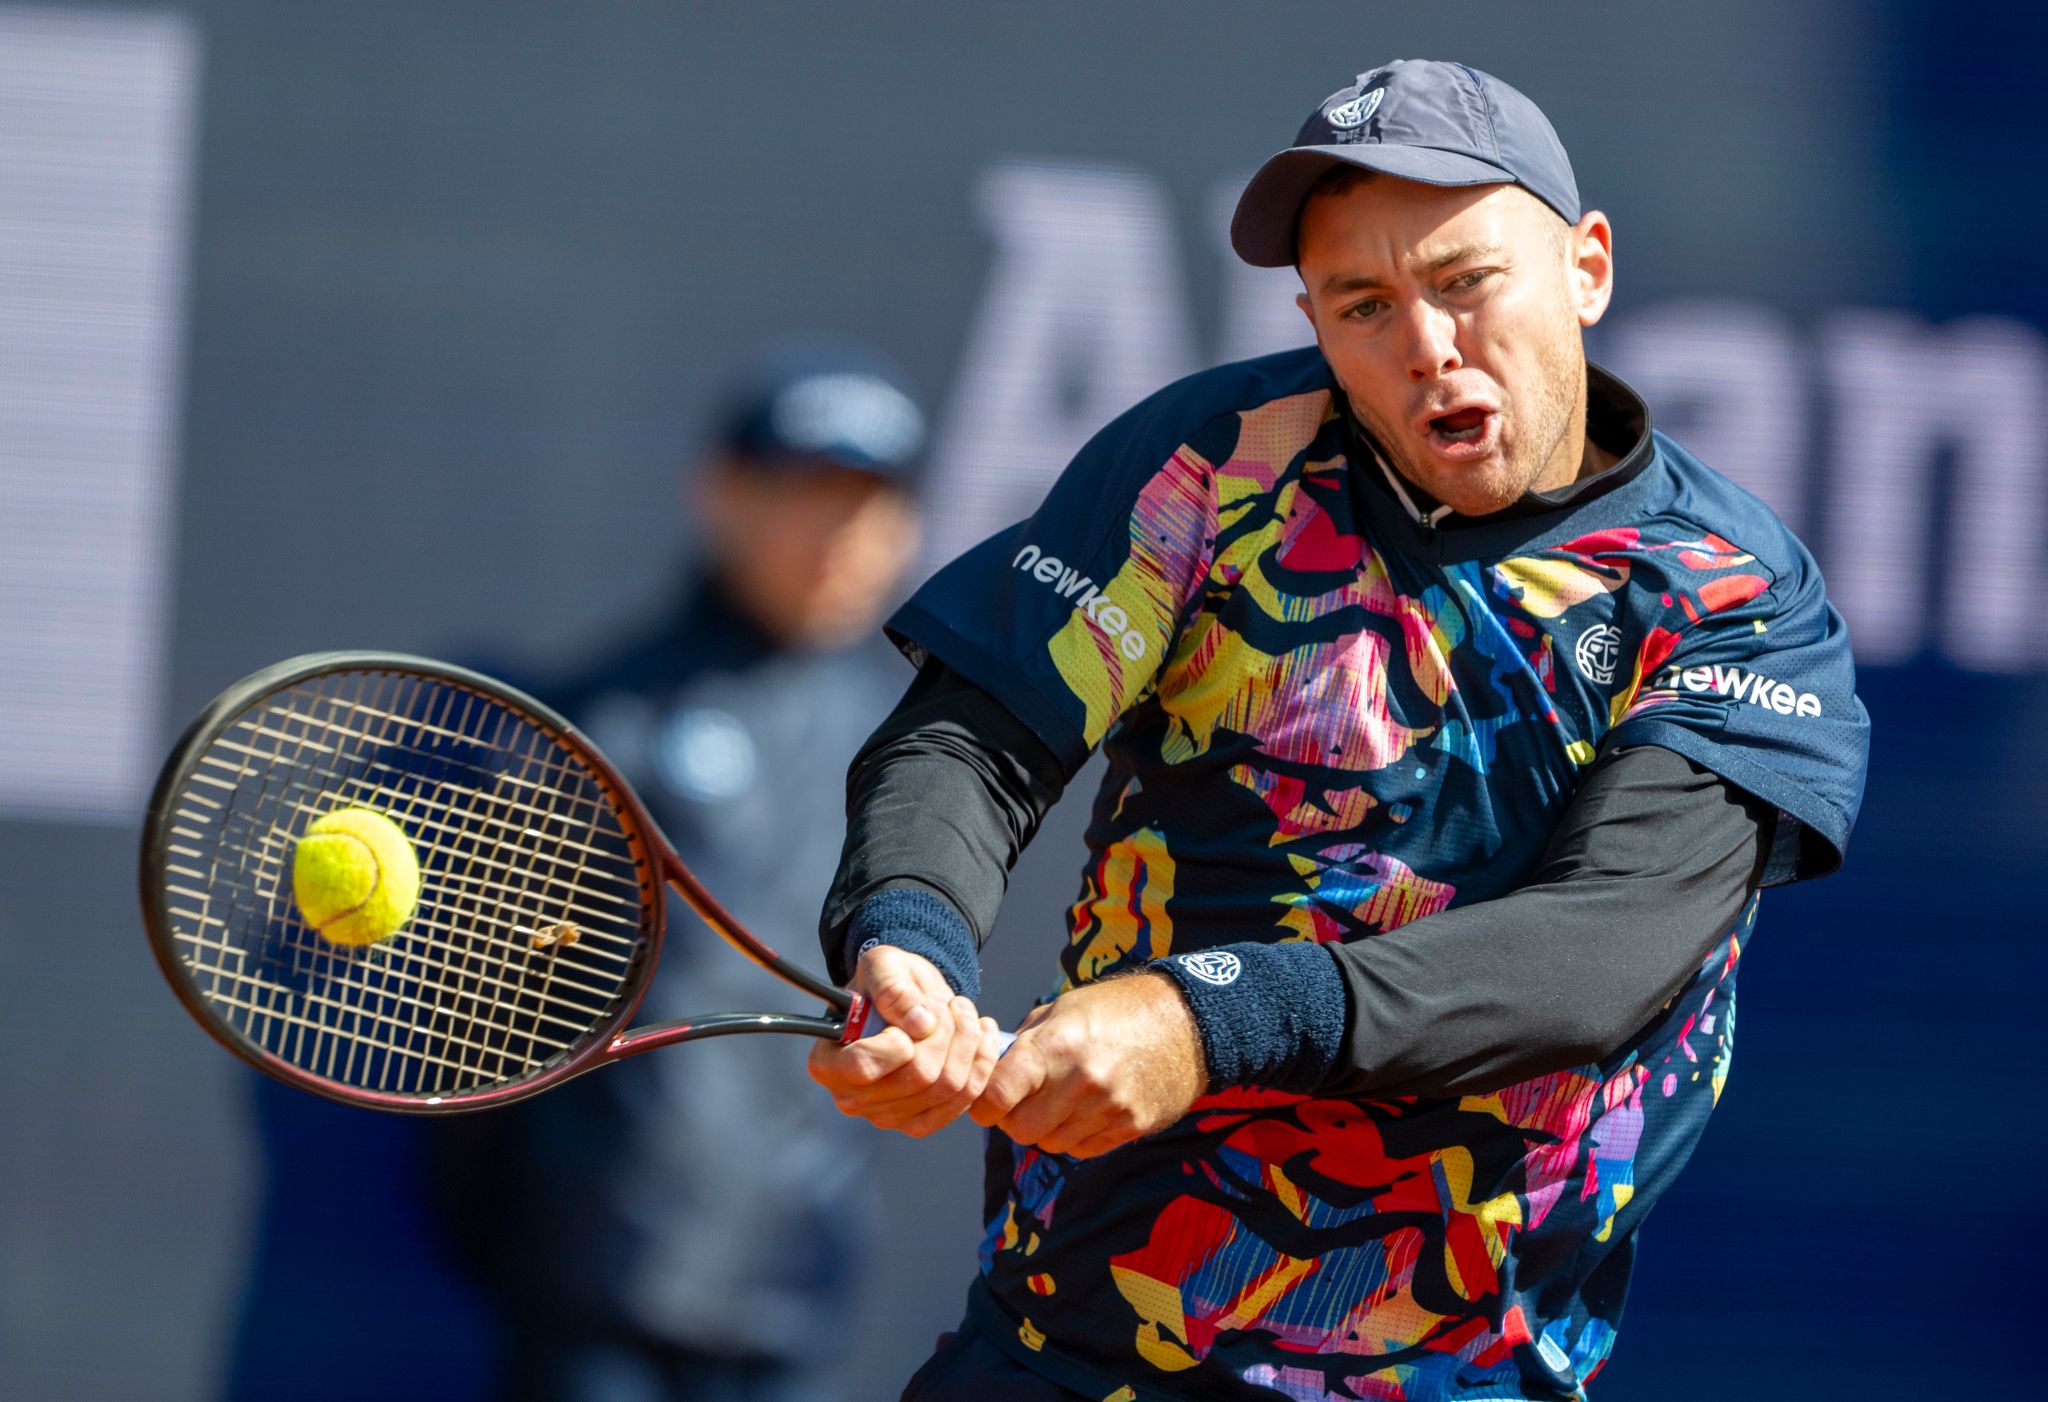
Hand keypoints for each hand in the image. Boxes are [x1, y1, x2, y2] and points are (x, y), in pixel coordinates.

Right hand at [806, 944, 1001, 1136]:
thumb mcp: (883, 966)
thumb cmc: (887, 982)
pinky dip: (981, 1064)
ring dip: (968, 1042)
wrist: (908, 1002)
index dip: (899, 1041)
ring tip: (965, 1011)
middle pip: (918, 1076)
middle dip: (946, 1031)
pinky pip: (964, 1100)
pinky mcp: (919, 1122)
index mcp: (828, 1063)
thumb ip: (893, 988)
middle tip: (950, 1002)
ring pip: (948, 1087)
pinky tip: (982, 1034)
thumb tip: (920, 1023)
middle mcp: (851, 1098)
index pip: (864, 1067)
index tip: (917, 1013)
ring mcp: (885, 1116)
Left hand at [969, 972, 1203, 1158]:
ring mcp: (1108, 1107)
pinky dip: (1076, 1137)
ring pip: (1051, 1144)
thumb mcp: (1064, 1008)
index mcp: (1056, 1044)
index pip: (997, 1094)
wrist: (1186, 1022)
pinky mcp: (1131, 1126)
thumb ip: (1025, 1041)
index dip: (983, 1104)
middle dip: (1014, 1120)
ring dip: (1047, 1130)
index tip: (986, 1102)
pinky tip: (1086, 1111)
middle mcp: (1080, 1080)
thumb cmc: (1117, 1009)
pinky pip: (1084, 1149)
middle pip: (1020, 1130)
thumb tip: (990, 1067)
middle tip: (1023, 1104)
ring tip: (1060, 1103)